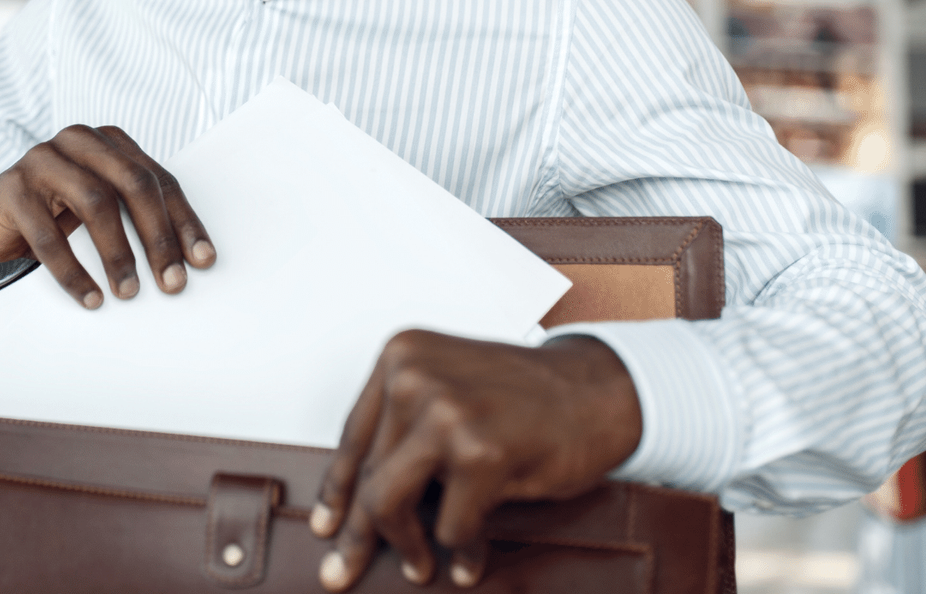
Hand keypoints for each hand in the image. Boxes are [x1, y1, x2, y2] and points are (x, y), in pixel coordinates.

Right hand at [0, 125, 215, 307]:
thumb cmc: (56, 211)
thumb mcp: (100, 206)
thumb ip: (136, 216)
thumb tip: (185, 262)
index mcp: (109, 142)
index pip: (159, 180)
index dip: (183, 221)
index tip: (202, 260)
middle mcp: (79, 142)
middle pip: (133, 184)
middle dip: (158, 237)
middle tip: (171, 282)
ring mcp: (43, 159)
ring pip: (94, 202)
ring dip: (118, 253)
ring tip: (129, 291)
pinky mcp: (13, 187)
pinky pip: (47, 234)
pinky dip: (72, 271)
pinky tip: (89, 297)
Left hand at [311, 331, 641, 589]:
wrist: (599, 391)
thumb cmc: (526, 397)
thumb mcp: (451, 390)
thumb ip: (405, 428)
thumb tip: (356, 502)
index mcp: (401, 355)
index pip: (352, 436)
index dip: (337, 490)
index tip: (326, 525)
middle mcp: (414, 376)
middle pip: (368, 476)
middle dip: (359, 534)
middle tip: (344, 570)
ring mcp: (447, 412)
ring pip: (391, 503)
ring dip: (406, 547)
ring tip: (420, 568)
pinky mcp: (481, 453)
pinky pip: (450, 525)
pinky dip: (461, 552)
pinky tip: (471, 562)